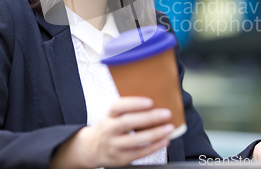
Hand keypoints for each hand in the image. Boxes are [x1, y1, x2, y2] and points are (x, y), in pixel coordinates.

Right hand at [50, 97, 172, 168]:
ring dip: (154, 134)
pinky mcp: (120, 158)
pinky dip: (154, 146)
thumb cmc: (109, 128)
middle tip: (166, 114)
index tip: (150, 102)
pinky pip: (139, 153)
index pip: (118, 106)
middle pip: (127, 122)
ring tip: (169, 128)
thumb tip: (155, 104)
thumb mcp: (112, 116)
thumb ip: (128, 110)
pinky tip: (164, 140)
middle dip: (149, 118)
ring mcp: (114, 145)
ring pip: (135, 140)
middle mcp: (109, 129)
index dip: (134, 103)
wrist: (91, 149)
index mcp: (109, 116)